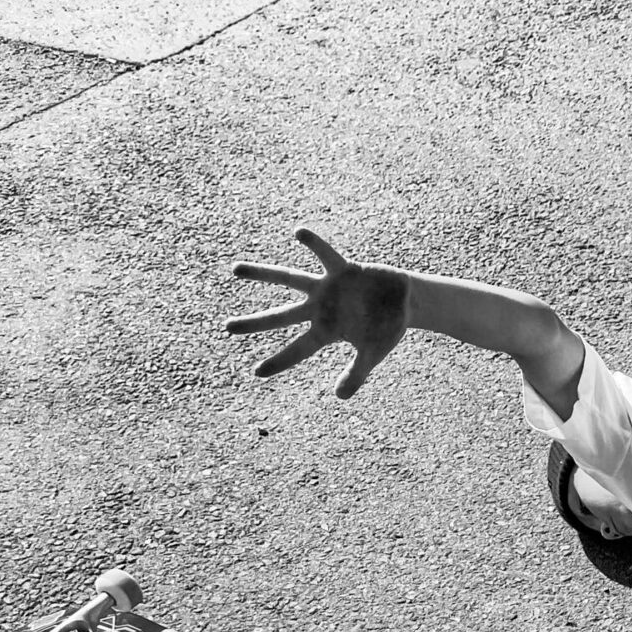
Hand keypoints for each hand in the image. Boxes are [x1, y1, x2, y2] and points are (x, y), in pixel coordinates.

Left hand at [226, 229, 408, 397]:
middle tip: (227, 328)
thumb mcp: (373, 354)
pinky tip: (299, 233)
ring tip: (234, 270)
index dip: (280, 361)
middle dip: (255, 323)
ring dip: (263, 275)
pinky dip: (314, 244)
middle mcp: (320, 309)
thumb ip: (356, 374)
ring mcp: (328, 288)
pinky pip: (326, 255)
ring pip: (289, 279)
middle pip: (281, 317)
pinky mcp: (343, 269)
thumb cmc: (387, 328)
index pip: (298, 350)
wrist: (404, 300)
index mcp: (327, 331)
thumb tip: (340, 398)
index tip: (257, 373)